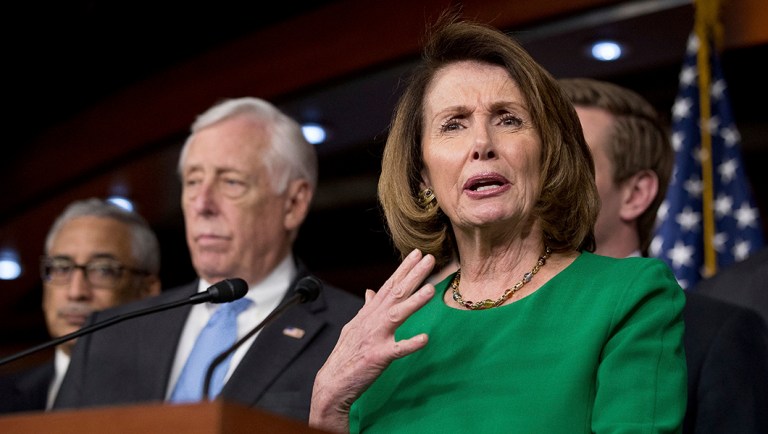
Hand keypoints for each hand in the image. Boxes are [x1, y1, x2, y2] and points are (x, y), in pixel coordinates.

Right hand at [309, 249, 435, 432]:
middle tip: (429, 258)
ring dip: (414, 302)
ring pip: (397, 315)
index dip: (403, 269)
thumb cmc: (346, 354)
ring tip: (430, 289)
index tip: (416, 253)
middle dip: (413, 275)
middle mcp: (372, 321)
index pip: (388, 286)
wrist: (332, 382)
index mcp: (369, 313)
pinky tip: (424, 338)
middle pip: (396, 294)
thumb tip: (370, 291)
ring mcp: (375, 338)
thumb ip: (366, 308)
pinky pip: (397, 350)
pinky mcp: (378, 357)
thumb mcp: (354, 326)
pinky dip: (410, 344)